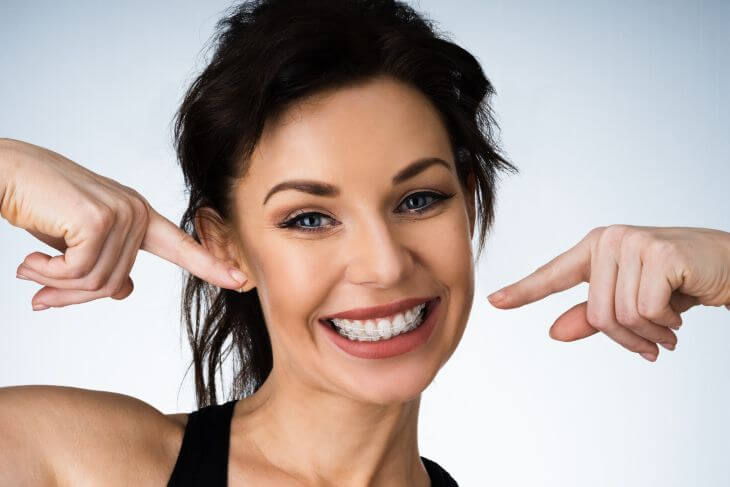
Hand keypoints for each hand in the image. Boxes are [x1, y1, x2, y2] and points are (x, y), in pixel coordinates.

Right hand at [1, 139, 247, 308]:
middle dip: (73, 294)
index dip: (209, 265)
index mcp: (137, 215)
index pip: (180, 245)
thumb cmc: (38, 205)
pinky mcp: (99, 220)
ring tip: (33, 269)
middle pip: (115, 283)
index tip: (239, 280)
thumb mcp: (77, 242)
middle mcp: (136, 211)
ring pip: (98, 283)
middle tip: (41, 293)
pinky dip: (47, 274)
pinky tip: (29, 260)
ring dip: (57, 285)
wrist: (3, 172)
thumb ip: (105, 263)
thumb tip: (126, 291)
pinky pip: (78, 274)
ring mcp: (121, 214)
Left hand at [487, 225, 729, 361]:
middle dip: (627, 338)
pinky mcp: (659, 254)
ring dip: (649, 334)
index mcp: (597, 248)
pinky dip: (664, 325)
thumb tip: (554, 333)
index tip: (494, 301)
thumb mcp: (633, 301)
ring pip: (620, 315)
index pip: (553, 274)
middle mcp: (610, 241)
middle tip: (653, 345)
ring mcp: (633, 243)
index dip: (524, 291)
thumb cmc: (679, 282)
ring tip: (668, 330)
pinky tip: (678, 317)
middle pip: (596, 313)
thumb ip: (593, 316)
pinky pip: (646, 310)